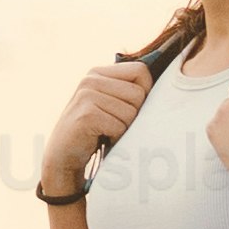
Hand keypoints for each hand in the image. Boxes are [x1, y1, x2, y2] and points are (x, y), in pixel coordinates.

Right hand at [35, 58, 151, 201]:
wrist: (63, 157)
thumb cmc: (93, 132)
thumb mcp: (107, 103)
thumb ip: (126, 90)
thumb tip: (166, 84)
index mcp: (98, 72)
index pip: (141, 70)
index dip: (144, 92)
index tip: (129, 109)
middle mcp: (91, 79)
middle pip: (139, 93)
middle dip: (133, 115)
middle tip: (113, 124)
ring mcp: (87, 95)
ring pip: (131, 112)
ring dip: (123, 129)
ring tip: (105, 132)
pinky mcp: (87, 114)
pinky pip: (120, 126)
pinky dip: (114, 138)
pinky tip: (99, 139)